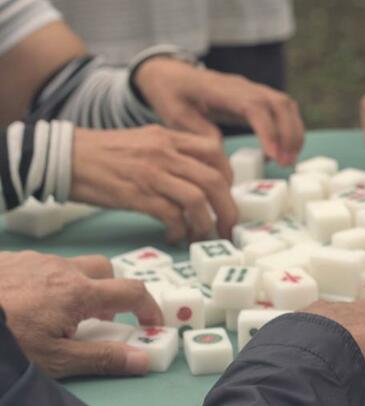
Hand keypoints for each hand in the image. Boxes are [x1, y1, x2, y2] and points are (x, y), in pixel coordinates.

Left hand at [0, 251, 162, 378]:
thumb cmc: (7, 342)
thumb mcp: (56, 361)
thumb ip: (103, 358)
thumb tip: (144, 360)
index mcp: (80, 293)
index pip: (132, 291)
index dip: (150, 308)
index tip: (152, 325)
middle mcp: (63, 269)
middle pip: (106, 270)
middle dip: (114, 290)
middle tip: (103, 318)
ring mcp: (34, 261)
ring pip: (72, 267)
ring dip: (78, 287)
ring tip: (58, 316)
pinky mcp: (9, 260)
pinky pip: (41, 266)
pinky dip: (48, 283)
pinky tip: (27, 305)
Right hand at [71, 125, 237, 242]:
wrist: (63, 156)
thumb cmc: (103, 154)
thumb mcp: (144, 141)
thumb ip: (172, 153)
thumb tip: (198, 178)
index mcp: (169, 137)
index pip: (216, 152)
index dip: (229, 178)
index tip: (226, 196)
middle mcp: (165, 153)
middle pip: (215, 180)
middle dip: (228, 209)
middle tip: (228, 227)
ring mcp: (151, 173)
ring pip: (198, 200)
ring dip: (206, 224)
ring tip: (201, 236)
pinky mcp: (136, 195)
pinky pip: (171, 216)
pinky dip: (179, 230)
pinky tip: (175, 236)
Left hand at [135, 57, 303, 165]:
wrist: (171, 75)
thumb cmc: (172, 95)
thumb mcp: (175, 115)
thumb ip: (199, 131)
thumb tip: (221, 149)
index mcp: (221, 90)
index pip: (254, 106)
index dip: (268, 130)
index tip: (273, 155)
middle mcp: (243, 86)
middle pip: (279, 103)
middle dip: (289, 134)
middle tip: (286, 162)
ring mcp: (253, 90)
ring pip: (286, 105)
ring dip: (294, 133)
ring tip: (288, 159)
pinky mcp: (257, 97)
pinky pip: (283, 110)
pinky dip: (289, 130)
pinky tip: (281, 151)